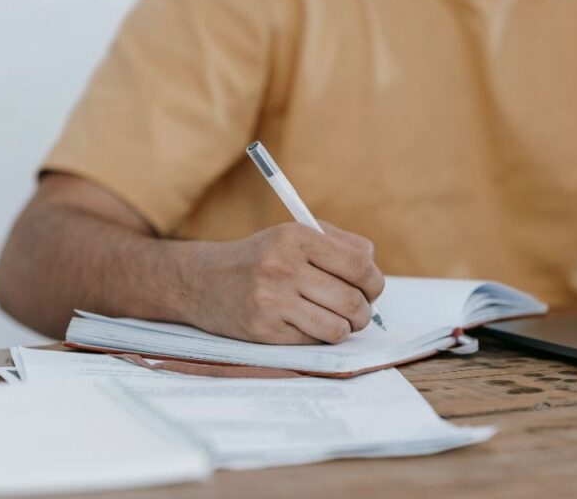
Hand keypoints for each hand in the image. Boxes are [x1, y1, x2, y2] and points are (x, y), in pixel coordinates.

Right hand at [183, 222, 384, 344]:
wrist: (202, 281)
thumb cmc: (258, 258)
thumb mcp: (291, 236)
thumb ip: (337, 242)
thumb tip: (372, 262)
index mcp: (295, 237)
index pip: (358, 265)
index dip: (374, 282)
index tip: (372, 289)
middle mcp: (283, 266)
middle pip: (352, 300)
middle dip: (363, 312)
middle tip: (357, 312)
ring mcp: (272, 299)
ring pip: (337, 326)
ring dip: (345, 328)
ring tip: (338, 322)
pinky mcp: (264, 329)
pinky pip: (313, 340)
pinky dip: (319, 336)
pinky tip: (307, 325)